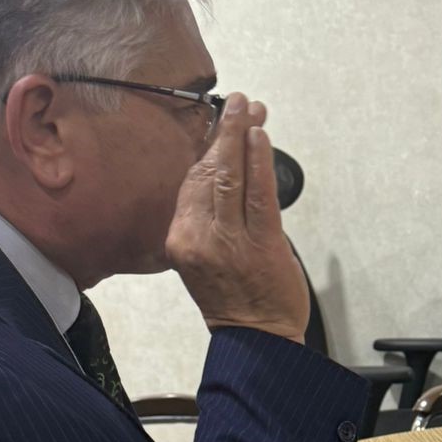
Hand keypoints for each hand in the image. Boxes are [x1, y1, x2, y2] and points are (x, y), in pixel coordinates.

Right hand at [166, 92, 309, 341]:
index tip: (219, 120)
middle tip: (237, 101)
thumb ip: (207, 220)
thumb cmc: (234, 300)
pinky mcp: (260, 244)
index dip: (206, 147)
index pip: (190, 181)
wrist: (257, 340)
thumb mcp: (205, 259)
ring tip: (250, 109)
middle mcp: (198, 237)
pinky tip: (261, 137)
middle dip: (224, 132)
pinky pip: (258, 194)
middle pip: (208, 172)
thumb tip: (221, 172)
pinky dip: (259, 162)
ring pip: (231, 177)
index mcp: (180, 239)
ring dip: (242, 137)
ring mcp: (228, 241)